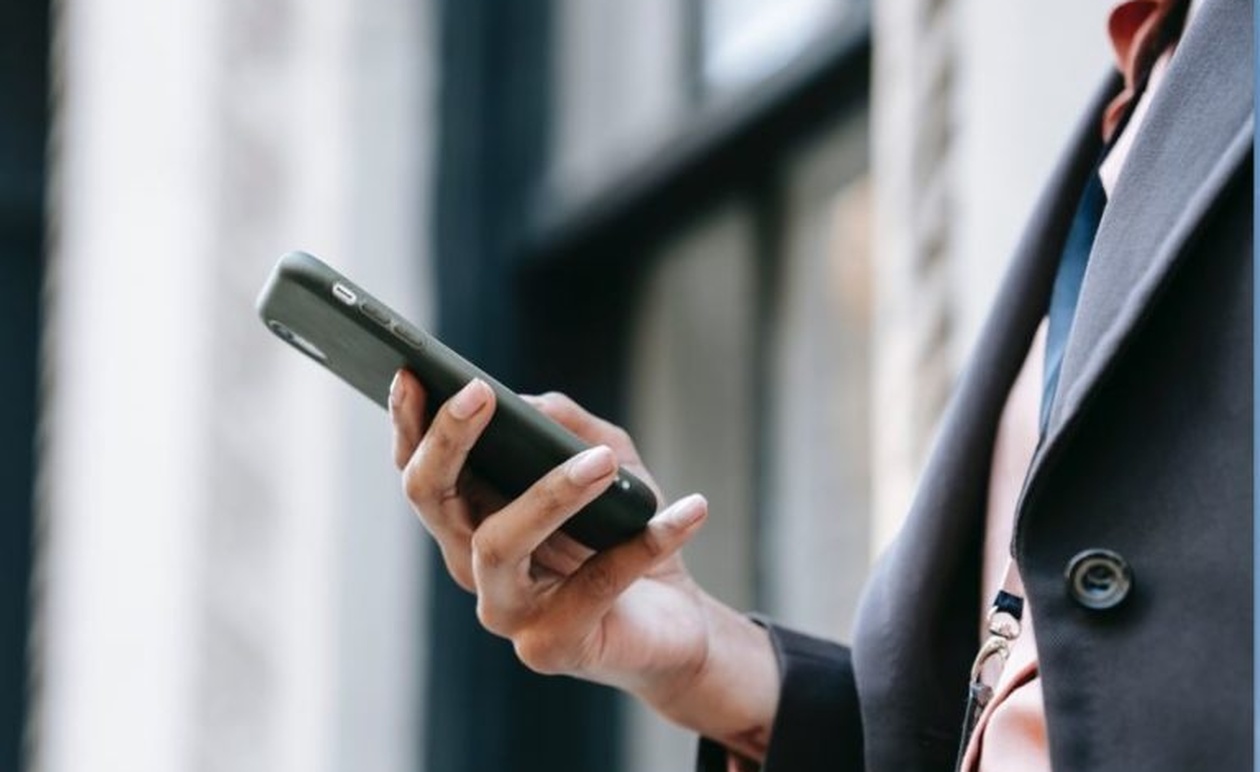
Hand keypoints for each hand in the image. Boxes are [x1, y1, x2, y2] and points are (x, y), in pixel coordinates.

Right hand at [389, 370, 778, 758]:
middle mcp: (473, 565)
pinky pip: (595, 585)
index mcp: (472, 519)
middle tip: (480, 393)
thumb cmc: (624, 531)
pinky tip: (689, 509)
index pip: (422, 470)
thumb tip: (530, 406)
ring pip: (499, 543)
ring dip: (551, 493)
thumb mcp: (607, 460)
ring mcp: (506, 611)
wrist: (674, 621)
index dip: (407, 424)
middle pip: (433, 500)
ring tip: (603, 462)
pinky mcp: (551, 646)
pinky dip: (646, 543)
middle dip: (449, 440)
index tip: (412, 372)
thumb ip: (567, 427)